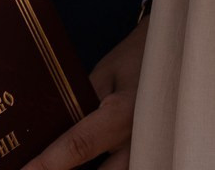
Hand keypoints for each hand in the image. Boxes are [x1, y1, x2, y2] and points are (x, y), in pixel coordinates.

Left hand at [29, 20, 143, 169]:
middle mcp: (137, 142)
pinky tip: (86, 162)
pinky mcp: (151, 154)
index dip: (49, 163)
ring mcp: (147, 152)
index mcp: (121, 115)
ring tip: (61, 163)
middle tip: (36, 169)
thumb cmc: (137, 58)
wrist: (178, 57)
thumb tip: (52, 127)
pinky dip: (102, 167)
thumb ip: (81, 102)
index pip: (78, 146)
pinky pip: (124, 168)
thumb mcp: (104, 74)